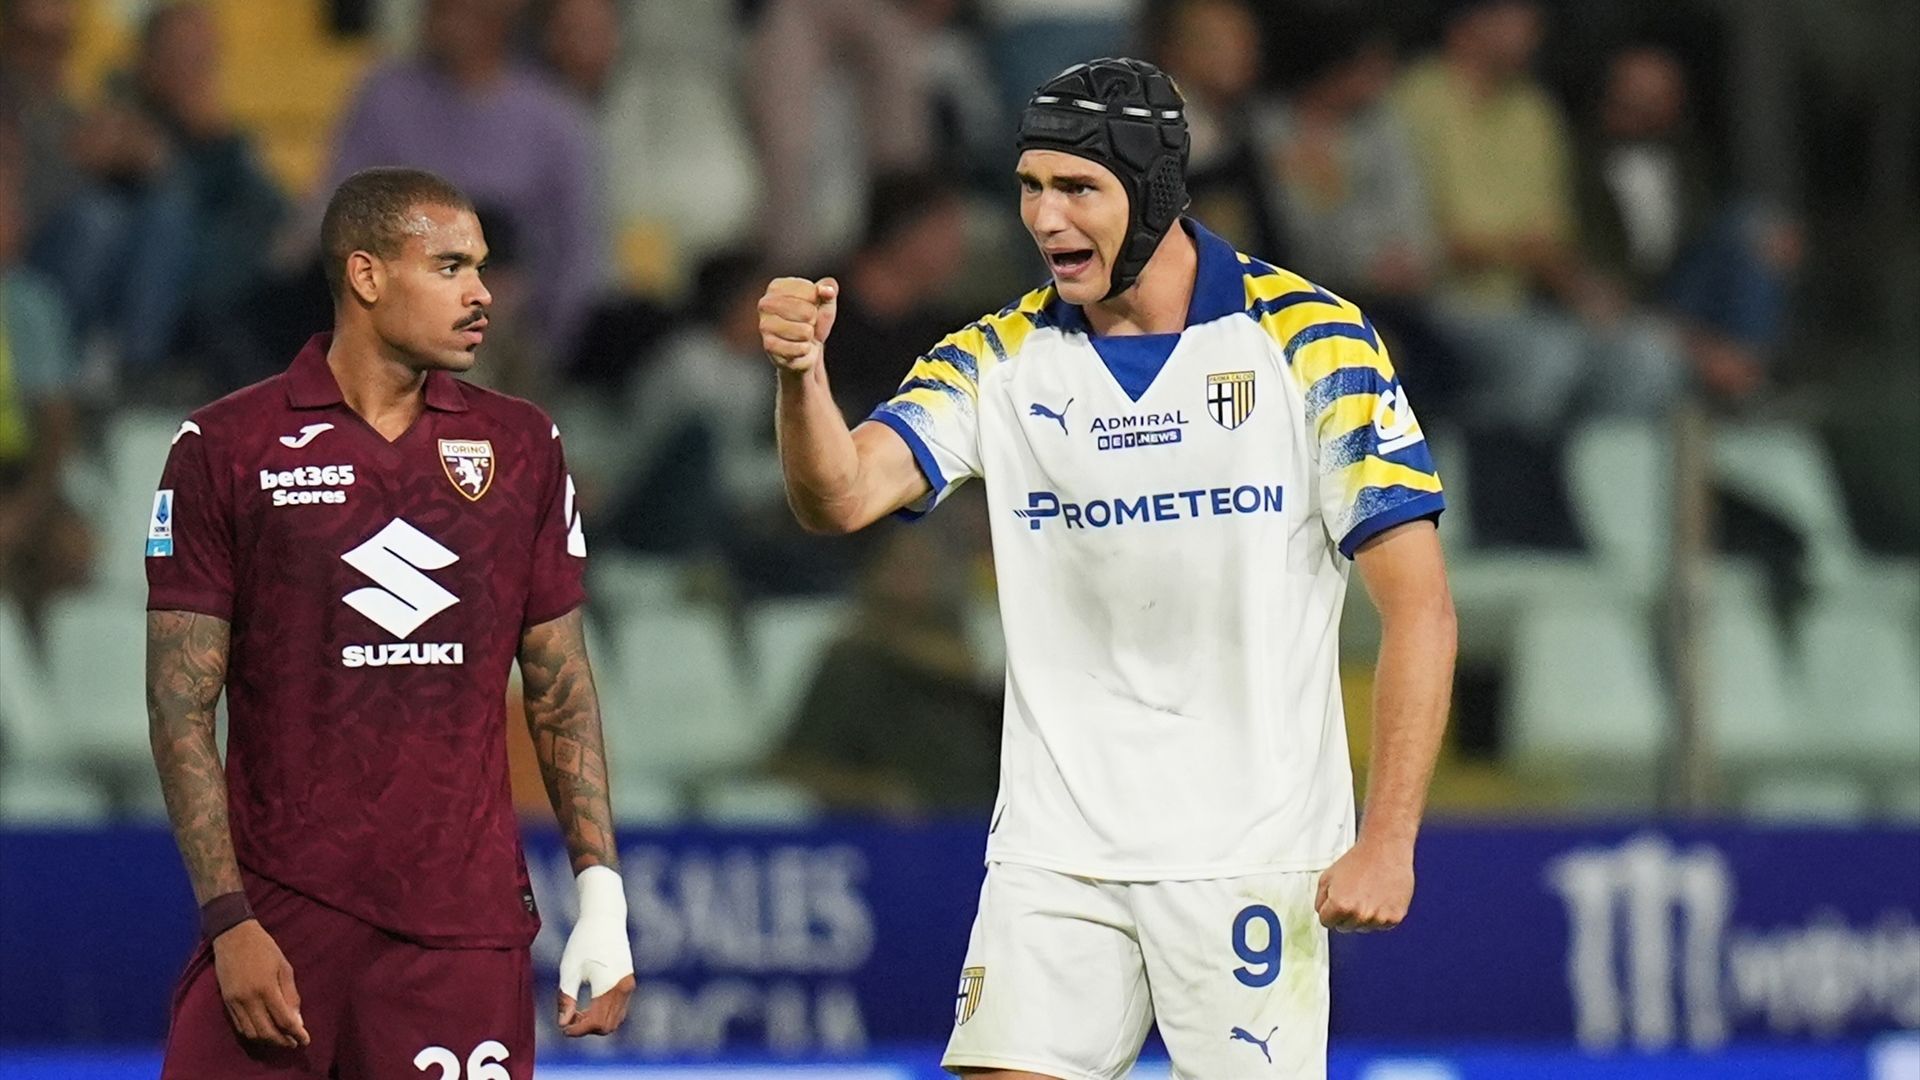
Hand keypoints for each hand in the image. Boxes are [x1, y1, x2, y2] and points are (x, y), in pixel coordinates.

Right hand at [211, 919, 309, 1047]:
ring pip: (251, 1033)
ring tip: (281, 1040)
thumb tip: (297, 1020)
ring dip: (267, 1040)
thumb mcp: (284, 967)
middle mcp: (248, 999)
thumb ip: (291, 995)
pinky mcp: (226, 1002)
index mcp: (266, 988)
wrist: (233, 936)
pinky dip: (253, 1033)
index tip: (306, 1040)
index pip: (283, 1020)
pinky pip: (239, 1026)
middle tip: (295, 1043)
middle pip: (266, 1031)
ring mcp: (235, 1002)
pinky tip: (264, 1033)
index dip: (296, 1033)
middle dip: (282, 1041)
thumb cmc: (264, 948)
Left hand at [557, 866, 635, 1035]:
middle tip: (568, 1019)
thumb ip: (566, 999)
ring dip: (596, 1023)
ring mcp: (628, 986)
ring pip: (615, 1020)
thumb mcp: (569, 970)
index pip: (595, 1023)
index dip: (577, 1030)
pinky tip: (587, 1006)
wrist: (605, 918)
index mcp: (609, 986)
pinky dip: (604, 1014)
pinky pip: (619, 1010)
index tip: (562, 1027)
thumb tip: (563, 1025)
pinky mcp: (628, 982)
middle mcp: (623, 989)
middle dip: (586, 1028)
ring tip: (576, 1011)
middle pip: (607, 1026)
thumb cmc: (583, 942)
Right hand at [758, 276, 838, 374]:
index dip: (818, 303)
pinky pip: (800, 348)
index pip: (811, 291)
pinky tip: (799, 347)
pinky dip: (805, 349)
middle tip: (806, 323)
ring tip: (802, 335)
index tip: (811, 307)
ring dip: (809, 336)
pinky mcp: (769, 346)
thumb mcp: (825, 303)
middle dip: (813, 321)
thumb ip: (829, 291)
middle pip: (807, 312)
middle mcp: (766, 304)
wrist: (805, 349)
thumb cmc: (812, 322)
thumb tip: (827, 290)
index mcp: (777, 287)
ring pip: (804, 332)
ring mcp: (764, 325)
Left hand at [1315, 839, 1414, 932]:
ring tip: (1368, 893)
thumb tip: (1322, 913)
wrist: (1385, 850)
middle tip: (1354, 894)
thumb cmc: (1359, 860)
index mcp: (1340, 906)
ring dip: (1364, 916)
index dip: (1330, 911)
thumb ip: (1320, 900)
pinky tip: (1380, 897)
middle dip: (1346, 914)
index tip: (1336, 902)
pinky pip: (1382, 925)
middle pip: (1345, 927)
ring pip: (1364, 928)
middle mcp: (1360, 914)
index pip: (1326, 923)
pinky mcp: (1395, 917)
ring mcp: (1379, 918)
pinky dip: (1381, 915)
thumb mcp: (1327, 877)